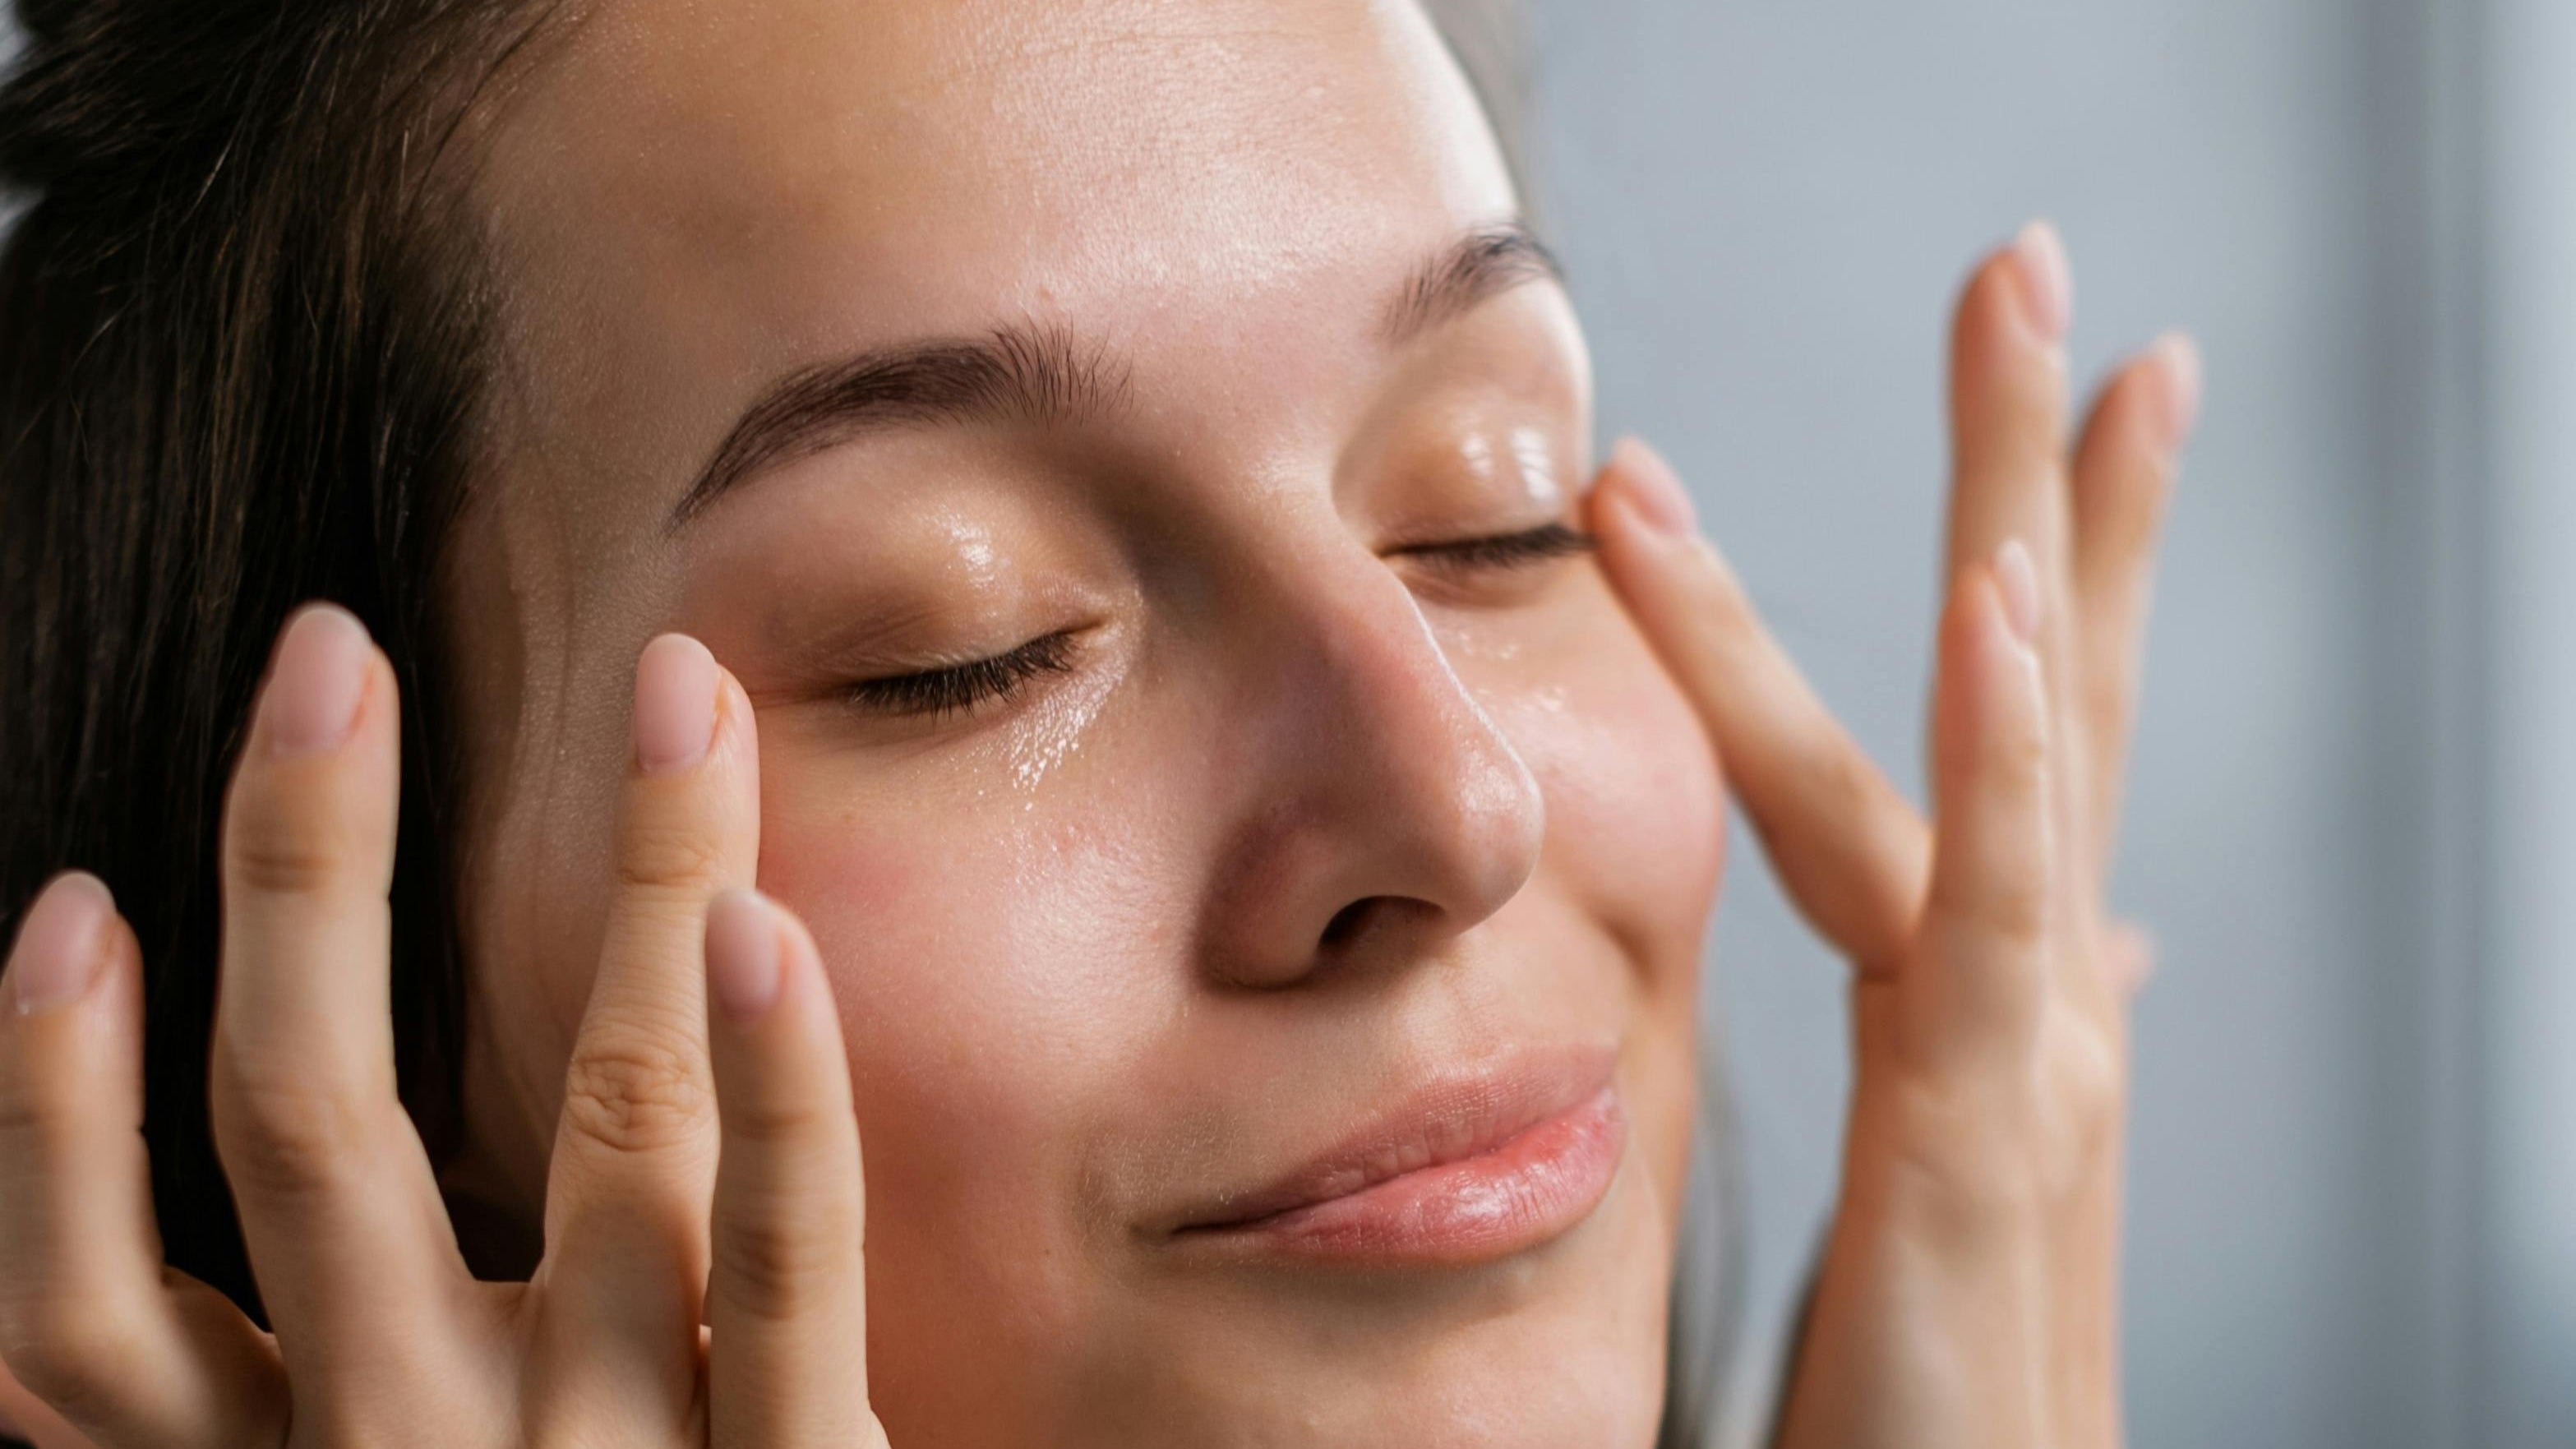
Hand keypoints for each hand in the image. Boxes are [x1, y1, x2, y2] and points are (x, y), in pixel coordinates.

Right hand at [0, 612, 886, 1447]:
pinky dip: (780, 1086)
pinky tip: (764, 917)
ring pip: (611, 1128)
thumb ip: (312, 1399)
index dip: (46, 1110)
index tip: (76, 909)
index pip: (81, 1326)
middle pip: (308, 1136)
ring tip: (675, 691)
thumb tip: (198, 1213)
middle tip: (328, 652)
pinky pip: (783, 1266)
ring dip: (644, 882)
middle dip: (299, 870)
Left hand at [1591, 222, 2196, 1447]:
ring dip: (2022, 532)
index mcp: (2007, 972)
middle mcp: (2039, 976)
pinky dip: (2003, 746)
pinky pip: (1985, 903)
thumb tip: (2100, 927)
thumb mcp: (1973, 1144)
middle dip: (2047, 467)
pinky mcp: (1980, 1125)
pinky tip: (1991, 603)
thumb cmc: (1956, 1353)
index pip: (2039, 714)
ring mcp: (2029, 1038)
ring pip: (2020, 743)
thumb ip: (2001, 1010)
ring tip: (2034, 349)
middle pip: (2046, 673)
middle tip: (2036, 267)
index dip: (2071, 541)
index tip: (2084, 391)